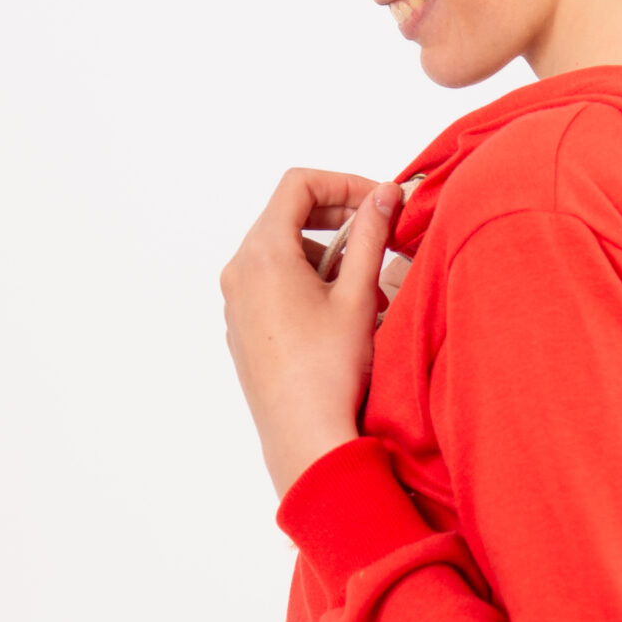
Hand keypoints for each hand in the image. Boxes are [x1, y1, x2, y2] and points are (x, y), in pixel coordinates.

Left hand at [219, 167, 403, 501]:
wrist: (304, 437)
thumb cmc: (329, 372)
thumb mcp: (359, 294)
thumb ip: (372, 235)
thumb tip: (384, 195)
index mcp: (263, 253)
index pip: (298, 185)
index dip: (342, 183)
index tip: (376, 203)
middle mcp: (240, 272)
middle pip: (287, 216)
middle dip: (337, 220)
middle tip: (378, 235)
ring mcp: (236, 302)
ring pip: (282, 253)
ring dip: (326, 256)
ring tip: (366, 289)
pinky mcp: (243, 329)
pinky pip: (272, 285)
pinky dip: (307, 282)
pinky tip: (341, 315)